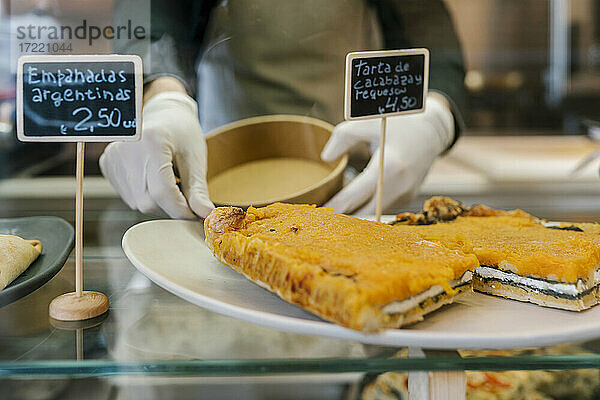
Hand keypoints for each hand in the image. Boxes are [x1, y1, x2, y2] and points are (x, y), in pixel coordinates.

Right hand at [99, 91, 213, 218]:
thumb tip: (205, 214)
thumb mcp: (195, 159)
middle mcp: (126, 150)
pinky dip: (146, 196)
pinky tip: (154, 179)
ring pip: (139, 203)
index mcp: (152, 142)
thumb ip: (198, 189)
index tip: (195, 215)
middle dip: (171, 207)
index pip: (163, 192)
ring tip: (170, 182)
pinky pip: (130, 197)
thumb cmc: (182, 134)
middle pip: (149, 201)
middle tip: (185, 195)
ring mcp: (113, 158)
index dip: (181, 210)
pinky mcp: (107, 166)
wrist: (164, 116)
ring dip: (159, 203)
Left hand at [321, 95, 453, 214]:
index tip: (318, 212)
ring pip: (374, 213)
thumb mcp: (367, 122)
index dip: (335, 206)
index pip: (355, 195)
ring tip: (333, 211)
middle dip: (342, 218)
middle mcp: (400, 185)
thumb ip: (342, 137)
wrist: (431, 130)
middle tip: (321, 218)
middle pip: (364, 213)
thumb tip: (325, 157)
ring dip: (355, 214)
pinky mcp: (408, 198)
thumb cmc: (396, 123)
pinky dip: (367, 207)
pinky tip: (353, 204)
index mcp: (388, 166)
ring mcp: (406, 194)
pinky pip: (383, 208)